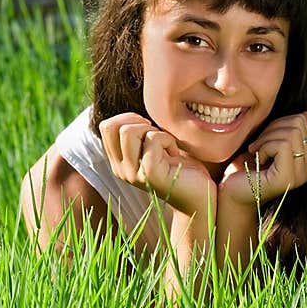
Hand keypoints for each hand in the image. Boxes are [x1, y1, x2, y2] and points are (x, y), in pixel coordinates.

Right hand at [99, 113, 216, 216]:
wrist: (200, 198)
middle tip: (159, 137)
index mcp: (119, 162)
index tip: (150, 130)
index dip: (129, 119)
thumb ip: (141, 133)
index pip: (106, 126)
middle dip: (140, 123)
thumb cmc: (183, 169)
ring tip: (168, 146)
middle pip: (115, 126)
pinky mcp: (150, 174)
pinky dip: (168, 139)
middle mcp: (120, 169)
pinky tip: (176, 154)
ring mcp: (133, 174)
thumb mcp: (156, 147)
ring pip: (129, 131)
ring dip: (154, 130)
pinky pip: (153, 140)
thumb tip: (136, 109)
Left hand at [219, 111, 306, 205]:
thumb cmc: (248, 167)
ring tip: (256, 152)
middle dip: (272, 129)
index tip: (264, 139)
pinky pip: (282, 145)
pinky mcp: (288, 178)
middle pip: (298, 125)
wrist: (232, 191)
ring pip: (290, 134)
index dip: (278, 124)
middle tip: (258, 145)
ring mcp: (301, 175)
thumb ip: (290, 130)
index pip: (303, 122)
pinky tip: (258, 159)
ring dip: (266, 139)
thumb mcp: (270, 141)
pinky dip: (264, 147)